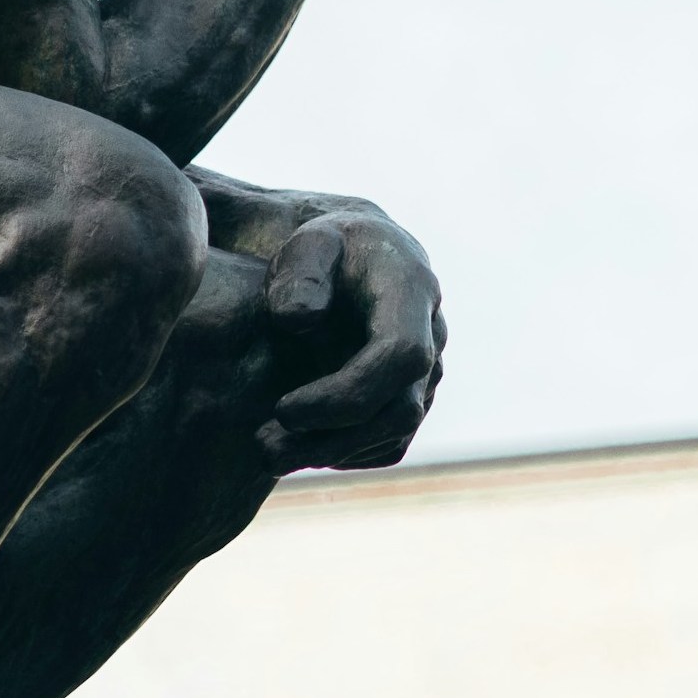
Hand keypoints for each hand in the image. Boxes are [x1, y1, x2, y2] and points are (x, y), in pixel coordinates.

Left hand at [257, 207, 443, 471]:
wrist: (351, 256)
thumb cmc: (323, 250)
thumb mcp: (306, 243)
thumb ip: (300, 273)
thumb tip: (297, 320)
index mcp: (411, 292)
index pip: (400, 356)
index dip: (347, 393)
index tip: (283, 409)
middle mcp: (431, 337)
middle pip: (401, 410)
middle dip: (333, 437)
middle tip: (265, 448)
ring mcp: (427, 373)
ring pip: (394, 434)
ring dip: (331, 452)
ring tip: (268, 452)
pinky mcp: (411, 397)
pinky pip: (388, 442)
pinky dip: (345, 453)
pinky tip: (296, 448)